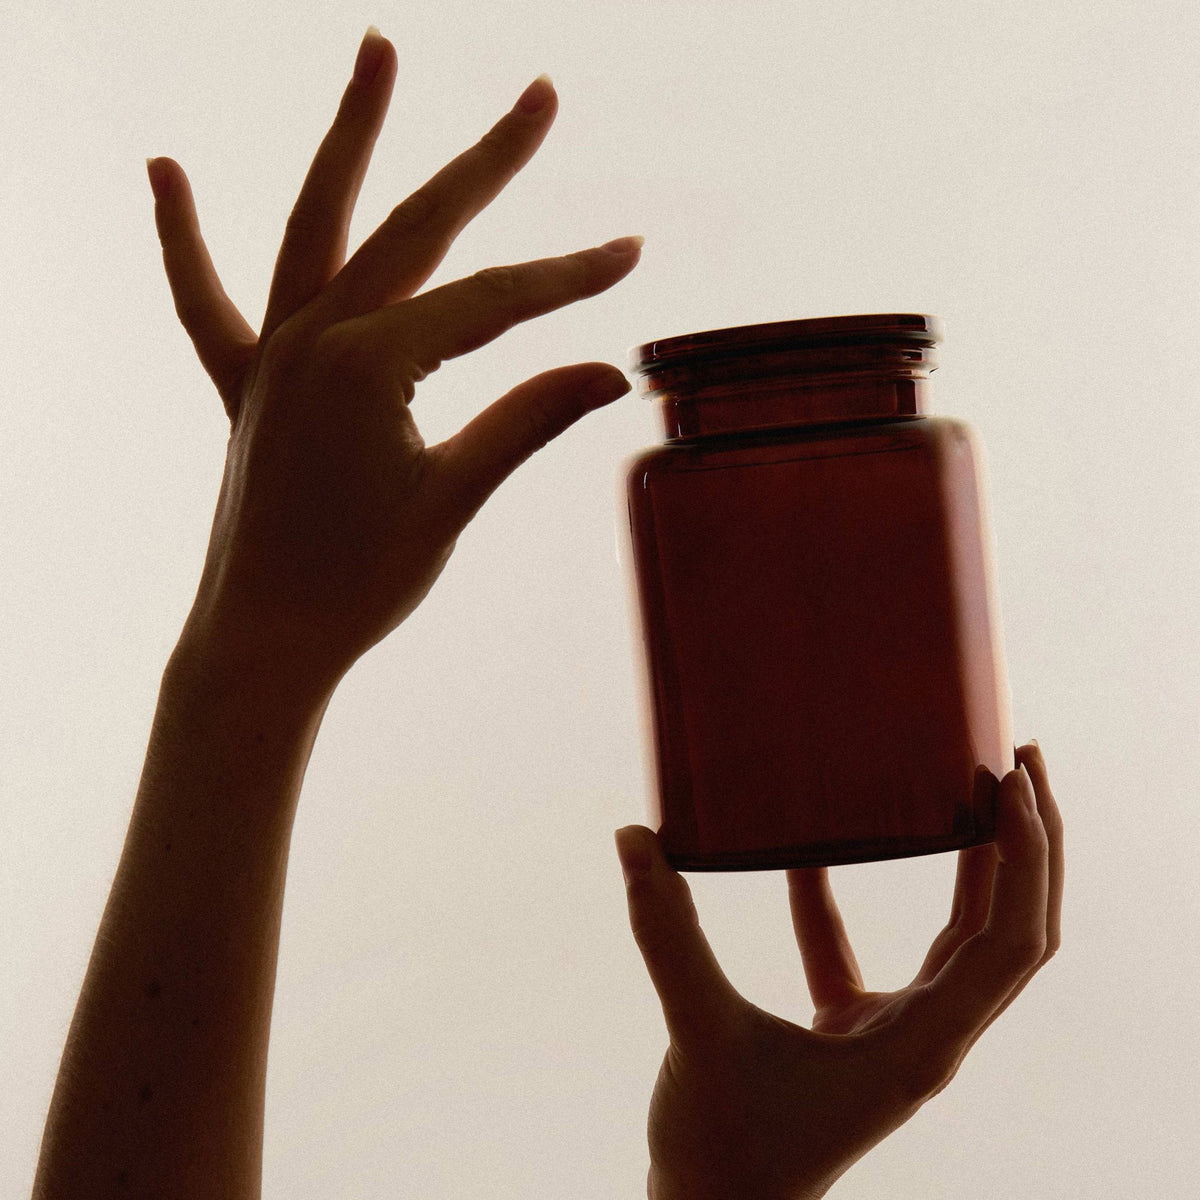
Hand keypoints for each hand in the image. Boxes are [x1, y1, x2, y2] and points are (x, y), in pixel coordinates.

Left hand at [147, 29, 640, 695]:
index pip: (490, 300)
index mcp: (369, 364)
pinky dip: (184, 240)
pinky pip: (208, 302)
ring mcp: (272, 357)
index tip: (629, 253)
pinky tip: (168, 171)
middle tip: (539, 95)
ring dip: (350, 139)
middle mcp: (313, 339)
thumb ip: (529, 420)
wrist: (266, 640)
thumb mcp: (455, 495)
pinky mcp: (244, 388)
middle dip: (485, 162)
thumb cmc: (361, 580)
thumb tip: (612, 373)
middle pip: (414, 228)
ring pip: (315, 226)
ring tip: (381, 53)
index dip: (567, 277)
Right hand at [615, 742, 1062, 1199]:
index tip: (1012, 782)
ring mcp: (898, 1034)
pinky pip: (878, 955)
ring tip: (978, 783)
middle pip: (1017, 934)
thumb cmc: (720, 1148)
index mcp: (920, 1046)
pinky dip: (855, 903)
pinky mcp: (856, 1032)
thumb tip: (634, 839)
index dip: (1024, 860)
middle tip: (1022, 757)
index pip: (1008, 943)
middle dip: (1035, 847)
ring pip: (969, 941)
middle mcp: (928, 1038)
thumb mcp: (699, 1030)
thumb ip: (669, 933)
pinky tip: (810, 852)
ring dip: (983, 866)